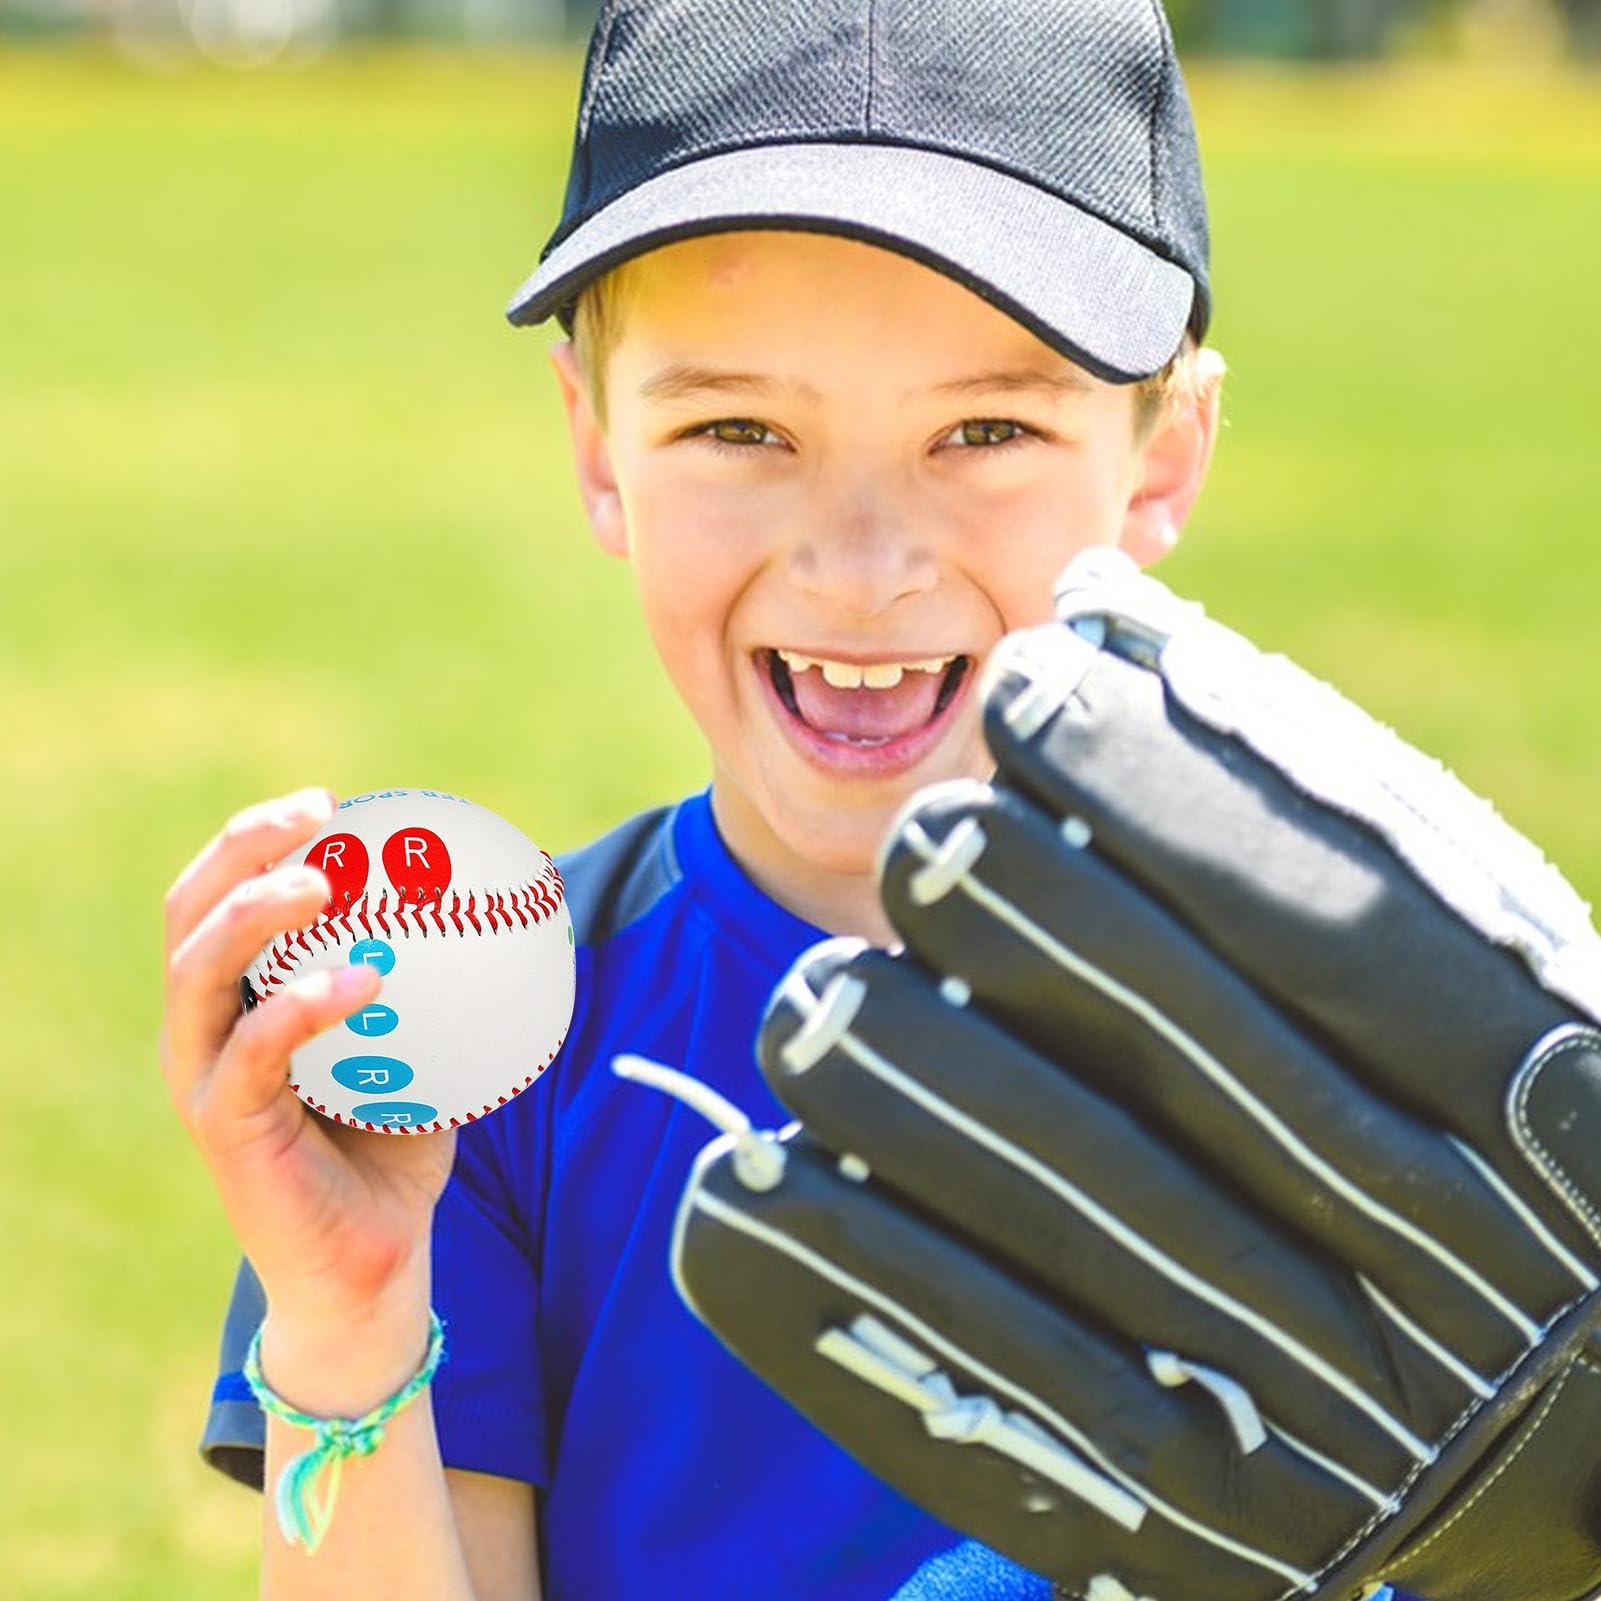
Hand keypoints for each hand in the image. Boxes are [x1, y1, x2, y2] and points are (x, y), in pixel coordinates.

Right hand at [161, 788, 457, 1331]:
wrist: (369, 1263)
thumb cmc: (391, 1145)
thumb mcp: (418, 1046)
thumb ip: (438, 984)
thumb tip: (514, 909)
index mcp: (234, 1003)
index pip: (217, 898)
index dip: (258, 839)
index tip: (333, 803)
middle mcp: (200, 1031)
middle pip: (190, 915)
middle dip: (245, 849)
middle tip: (320, 814)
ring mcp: (202, 1080)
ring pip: (198, 973)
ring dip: (254, 915)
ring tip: (320, 881)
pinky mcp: (225, 1130)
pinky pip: (252, 1055)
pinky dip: (300, 1008)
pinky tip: (361, 980)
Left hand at [661, 551, 1600, 1600]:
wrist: (1557, 1412)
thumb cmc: (1478, 1114)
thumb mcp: (1461, 945)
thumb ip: (1290, 783)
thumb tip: (1091, 607)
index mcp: (1541, 1083)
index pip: (1327, 896)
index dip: (1150, 765)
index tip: (1021, 676)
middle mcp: (1444, 1249)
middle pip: (1163, 1026)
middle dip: (998, 895)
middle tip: (923, 840)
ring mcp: (1322, 1399)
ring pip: (1049, 1192)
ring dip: (888, 1069)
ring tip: (818, 1011)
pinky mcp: (1201, 1511)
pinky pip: (988, 1386)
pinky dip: (836, 1270)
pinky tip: (741, 1191)